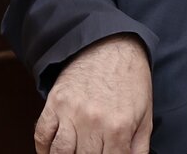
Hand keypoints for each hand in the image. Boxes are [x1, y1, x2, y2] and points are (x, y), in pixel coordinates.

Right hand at [34, 34, 152, 153]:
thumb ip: (139, 146)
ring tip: (73, 153)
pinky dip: (43, 148)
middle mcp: (93, 122)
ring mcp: (71, 113)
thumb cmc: (130, 78)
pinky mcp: (55, 102)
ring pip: (60, 153)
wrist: (111, 43)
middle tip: (90, 152)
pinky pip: (42, 134)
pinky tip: (51, 152)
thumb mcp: (145, 114)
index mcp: (119, 127)